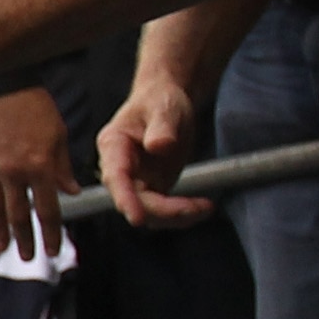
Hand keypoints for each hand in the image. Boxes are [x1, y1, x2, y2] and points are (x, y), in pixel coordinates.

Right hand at [0, 87, 76, 256]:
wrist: (3, 81)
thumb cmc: (35, 105)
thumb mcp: (59, 134)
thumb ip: (63, 167)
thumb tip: (71, 192)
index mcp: (40, 167)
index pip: (47, 210)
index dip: (50, 234)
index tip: (54, 251)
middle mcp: (14, 173)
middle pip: (19, 216)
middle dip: (25, 240)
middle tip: (28, 258)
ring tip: (1, 249)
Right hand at [97, 73, 221, 228]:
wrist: (167, 103)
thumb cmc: (160, 100)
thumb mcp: (164, 108)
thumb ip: (161, 126)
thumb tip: (159, 145)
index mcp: (113, 146)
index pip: (115, 177)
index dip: (125, 199)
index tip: (138, 218)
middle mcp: (119, 169)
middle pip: (135, 201)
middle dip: (164, 211)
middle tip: (197, 207)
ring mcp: (135, 182)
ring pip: (149, 213)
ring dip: (177, 217)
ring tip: (205, 207)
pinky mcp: (152, 190)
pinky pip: (163, 212)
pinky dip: (183, 214)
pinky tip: (202, 207)